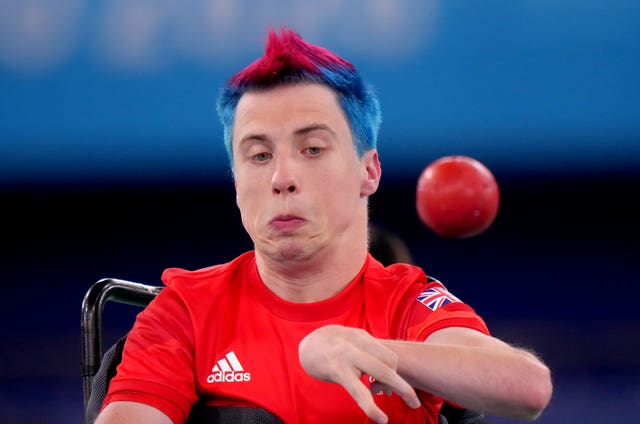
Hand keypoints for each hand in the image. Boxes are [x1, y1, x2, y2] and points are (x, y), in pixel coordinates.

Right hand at [298, 325, 420, 423]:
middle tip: (415, 403)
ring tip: (411, 405)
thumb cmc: (330, 345)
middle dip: (404, 385)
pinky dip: (372, 407)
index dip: (393, 375)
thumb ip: (367, 354)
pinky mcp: (338, 370)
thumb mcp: (350, 342)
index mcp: (363, 337)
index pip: (389, 357)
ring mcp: (349, 356)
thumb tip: (382, 384)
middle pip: (390, 364)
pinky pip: (359, 391)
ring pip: (382, 373)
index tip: (386, 389)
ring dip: (399, 389)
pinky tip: (380, 418)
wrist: (305, 344)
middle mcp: (359, 344)